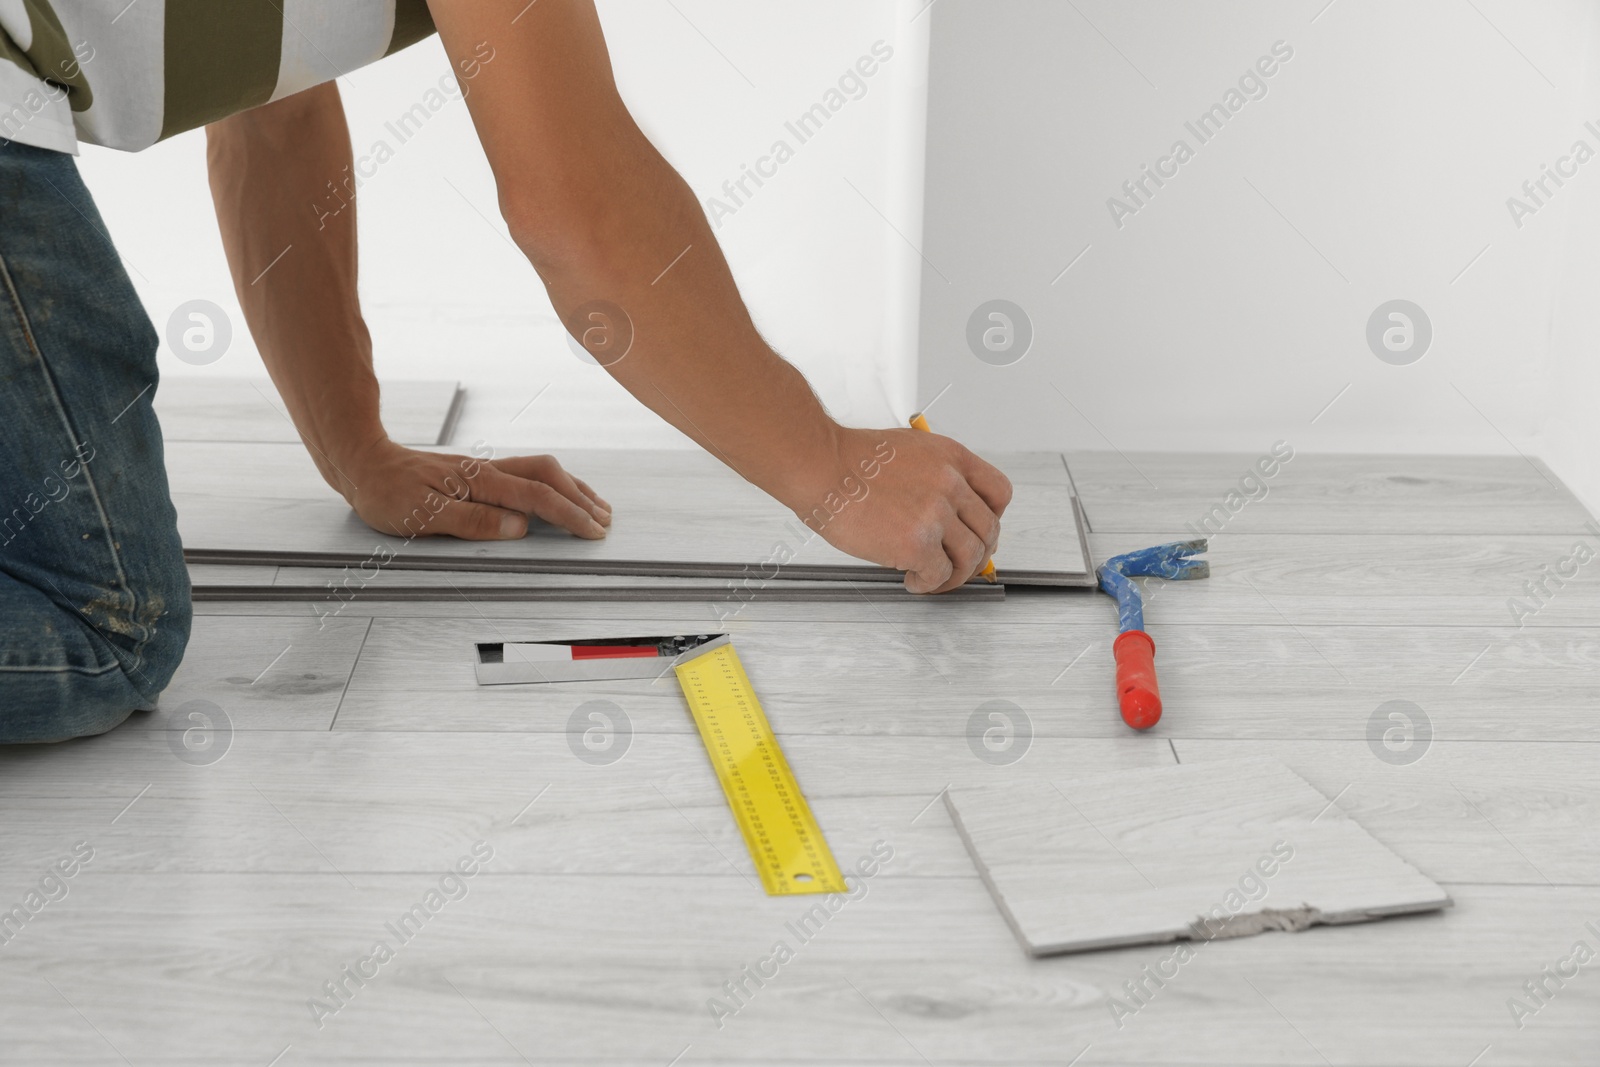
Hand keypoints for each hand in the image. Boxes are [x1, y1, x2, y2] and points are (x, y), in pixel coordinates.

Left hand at [337, 439, 611, 540]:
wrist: (364, 463)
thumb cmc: (387, 492)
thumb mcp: (421, 516)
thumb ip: (473, 521)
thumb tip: (518, 528)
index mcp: (479, 482)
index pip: (537, 497)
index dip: (569, 514)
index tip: (592, 531)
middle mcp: (487, 471)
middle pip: (549, 475)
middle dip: (581, 498)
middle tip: (604, 522)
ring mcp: (485, 470)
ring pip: (542, 470)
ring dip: (573, 487)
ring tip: (596, 506)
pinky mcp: (479, 473)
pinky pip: (528, 473)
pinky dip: (554, 483)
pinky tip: (558, 493)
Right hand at [796, 427, 1011, 593]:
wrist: (820, 466)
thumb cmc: (849, 459)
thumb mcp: (909, 450)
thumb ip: (935, 475)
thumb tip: (946, 510)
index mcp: (951, 458)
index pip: (998, 492)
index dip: (992, 517)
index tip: (980, 530)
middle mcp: (950, 484)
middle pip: (988, 529)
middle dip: (977, 553)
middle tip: (960, 564)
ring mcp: (936, 514)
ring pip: (970, 557)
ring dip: (954, 575)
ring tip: (934, 578)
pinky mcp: (916, 543)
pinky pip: (939, 575)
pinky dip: (928, 584)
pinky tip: (913, 580)